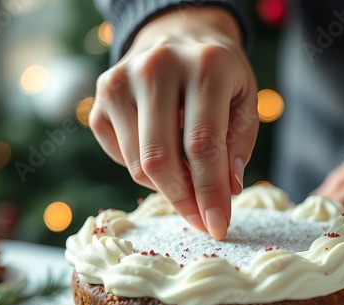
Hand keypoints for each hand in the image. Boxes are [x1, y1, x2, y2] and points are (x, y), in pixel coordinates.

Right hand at [89, 7, 258, 239]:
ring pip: (137, 164)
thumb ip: (238, 146)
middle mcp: (156, 68)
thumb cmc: (217, 76)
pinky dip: (143, 169)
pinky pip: (119, 156)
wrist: (177, 38)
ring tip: (187, 179)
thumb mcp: (244, 101)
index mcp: (205, 65)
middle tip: (199, 220)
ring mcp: (119, 81)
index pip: (203, 144)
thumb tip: (227, 191)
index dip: (210, 193)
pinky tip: (161, 150)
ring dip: (165, 187)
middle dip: (182, 201)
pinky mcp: (99, 98)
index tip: (217, 227)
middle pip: (160, 159)